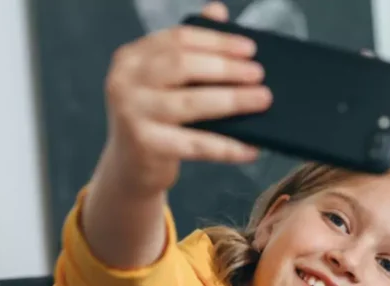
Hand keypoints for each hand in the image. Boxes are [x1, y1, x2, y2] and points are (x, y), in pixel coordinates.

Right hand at [102, 1, 270, 195]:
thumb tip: (218, 10)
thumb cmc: (156, 118)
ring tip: (262, 100)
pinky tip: (252, 148)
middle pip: (183, 66)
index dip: (217, 41)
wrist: (130, 166)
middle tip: (259, 75)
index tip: (250, 48)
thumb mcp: (166, 80)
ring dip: (232, 101)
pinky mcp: (145, 145)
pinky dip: (227, 147)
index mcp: (133, 57)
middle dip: (226, 68)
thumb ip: (188, 48)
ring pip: (190, 103)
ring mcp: (132, 113)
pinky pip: (195, 144)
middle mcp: (126, 80)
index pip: (179, 39)